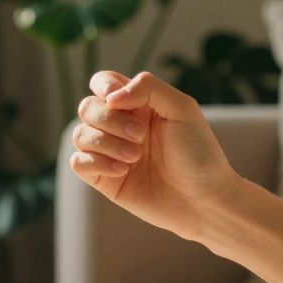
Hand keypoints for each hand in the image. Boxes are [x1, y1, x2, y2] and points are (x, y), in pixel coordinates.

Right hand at [68, 70, 241, 241]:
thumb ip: (148, 88)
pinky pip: (78, 162)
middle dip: (109, 120)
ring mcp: (111, 153)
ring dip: (106, 143)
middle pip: (87, 107)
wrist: (204, 199)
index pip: (104, 83)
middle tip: (140, 136)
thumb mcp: (182, 109)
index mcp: (139, 105)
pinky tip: (122, 171)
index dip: (103, 86)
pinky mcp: (105, 179)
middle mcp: (121, 126)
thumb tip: (111, 97)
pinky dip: (96, 163)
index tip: (119, 101)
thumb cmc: (199, 153)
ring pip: (80, 135)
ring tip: (135, 157)